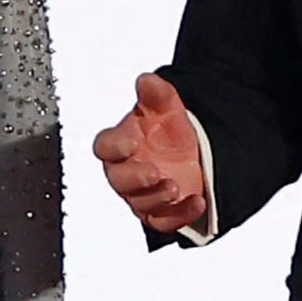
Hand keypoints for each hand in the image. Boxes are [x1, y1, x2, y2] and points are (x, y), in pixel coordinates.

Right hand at [92, 73, 207, 234]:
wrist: (193, 151)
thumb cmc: (168, 131)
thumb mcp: (167, 107)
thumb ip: (156, 94)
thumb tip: (147, 79)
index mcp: (121, 144)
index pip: (105, 147)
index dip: (115, 147)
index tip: (131, 143)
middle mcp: (126, 171)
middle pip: (118, 180)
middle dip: (136, 178)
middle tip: (154, 172)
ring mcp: (141, 194)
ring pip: (139, 203)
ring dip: (157, 197)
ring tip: (175, 186)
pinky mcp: (159, 212)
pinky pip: (163, 221)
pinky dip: (180, 214)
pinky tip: (197, 201)